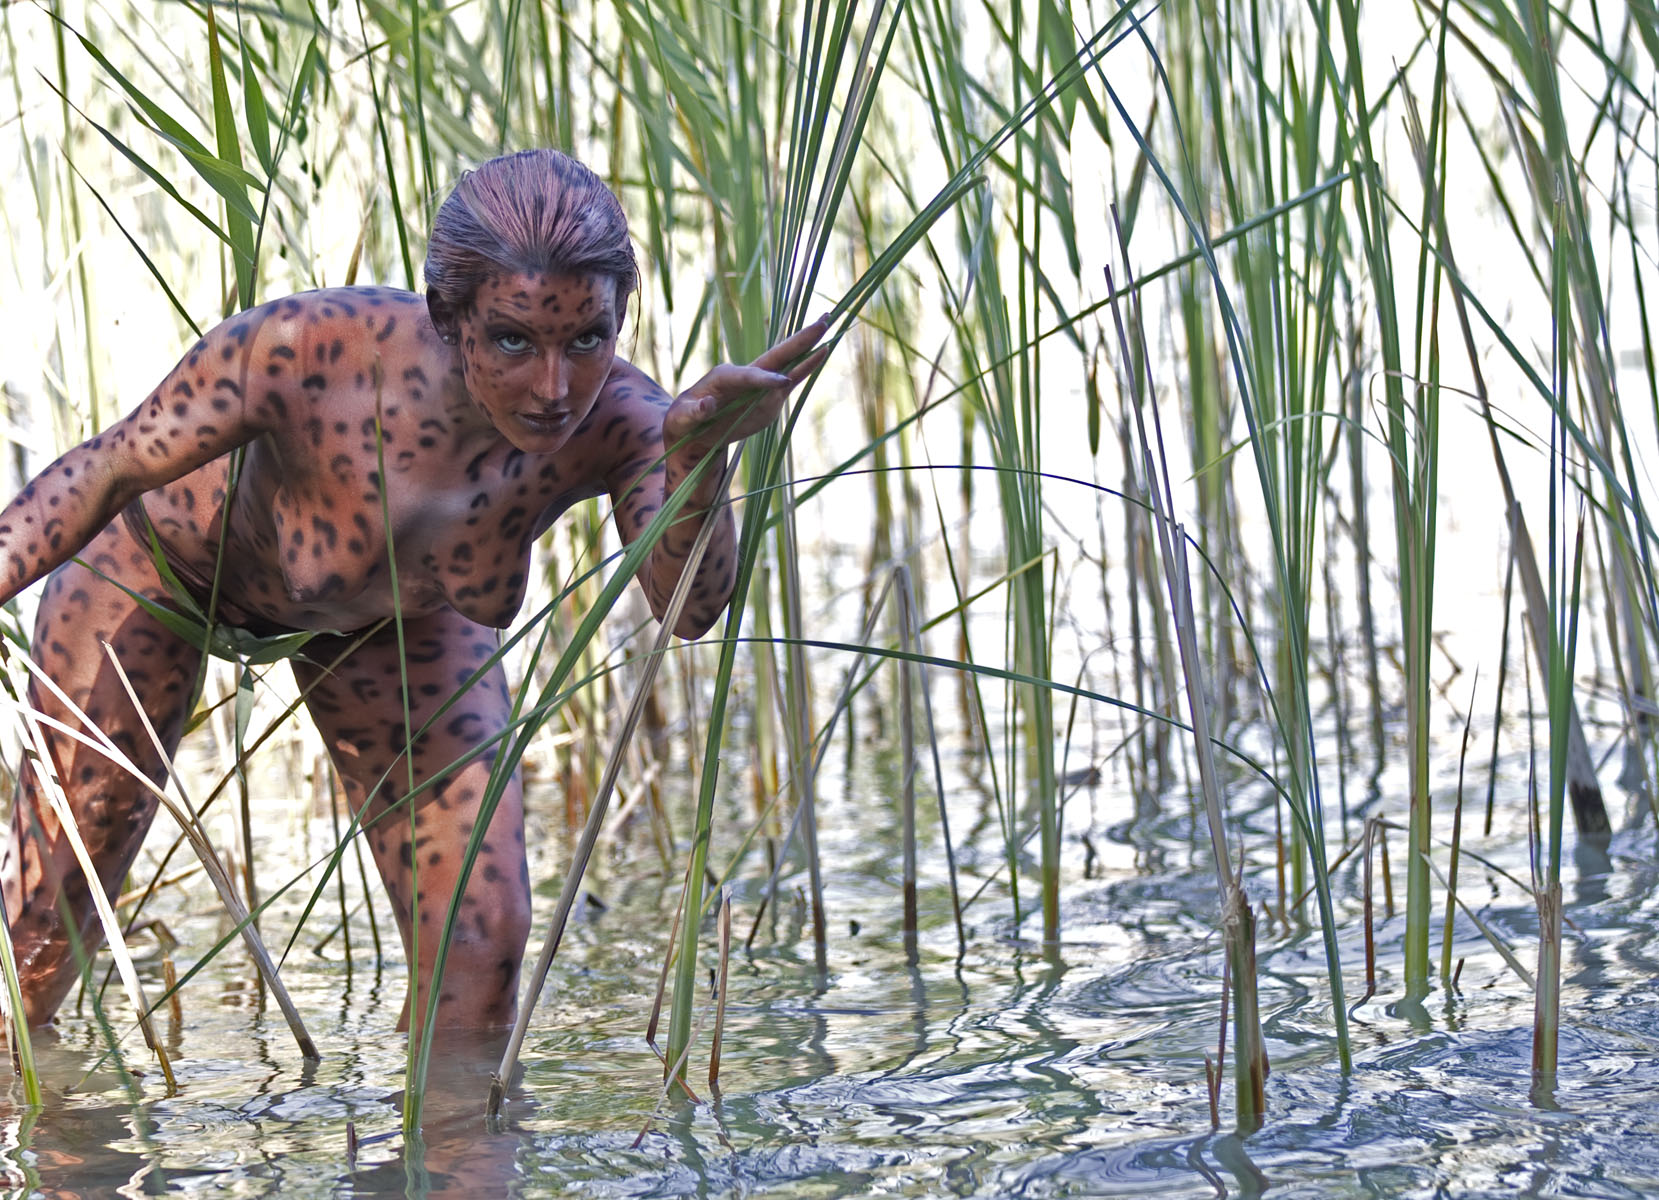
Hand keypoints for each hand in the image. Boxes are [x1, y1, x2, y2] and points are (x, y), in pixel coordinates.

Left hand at [662, 317, 832, 456]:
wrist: (694, 429)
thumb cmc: (683, 421)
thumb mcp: (681, 419)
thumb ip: (693, 412)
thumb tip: (707, 405)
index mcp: (724, 377)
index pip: (749, 377)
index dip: (764, 380)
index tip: (782, 384)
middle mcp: (746, 374)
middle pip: (775, 356)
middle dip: (798, 340)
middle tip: (822, 319)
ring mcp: (760, 385)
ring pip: (788, 364)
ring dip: (808, 345)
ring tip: (827, 323)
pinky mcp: (770, 396)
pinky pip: (793, 380)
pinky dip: (808, 367)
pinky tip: (823, 352)